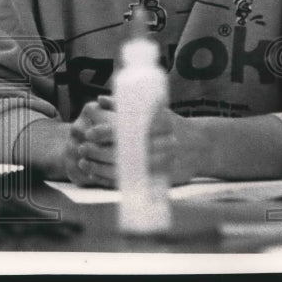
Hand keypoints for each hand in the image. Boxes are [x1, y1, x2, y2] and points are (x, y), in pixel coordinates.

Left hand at [69, 96, 203, 186]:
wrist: (200, 146)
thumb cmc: (171, 125)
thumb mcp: (154, 110)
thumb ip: (125, 105)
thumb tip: (100, 99)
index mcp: (157, 126)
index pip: (127, 129)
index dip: (106, 132)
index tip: (90, 132)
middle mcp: (159, 145)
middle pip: (123, 152)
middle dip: (98, 152)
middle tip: (81, 148)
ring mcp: (160, 165)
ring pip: (126, 170)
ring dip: (101, 168)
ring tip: (84, 163)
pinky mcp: (158, 179)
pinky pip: (130, 183)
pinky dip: (111, 180)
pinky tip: (96, 176)